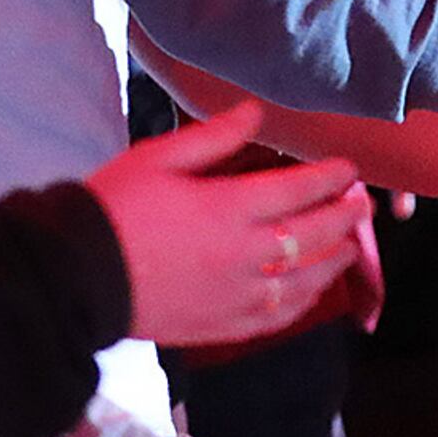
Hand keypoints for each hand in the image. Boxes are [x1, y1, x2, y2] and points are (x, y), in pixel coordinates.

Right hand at [86, 119, 366, 347]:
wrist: (75, 275)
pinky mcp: (223, 325)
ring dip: (334, 259)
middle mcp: (244, 254)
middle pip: (314, 233)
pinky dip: (304, 301)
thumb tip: (256, 111)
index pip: (300, 189)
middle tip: (362, 203)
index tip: (349, 168)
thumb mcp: (158, 158)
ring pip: (306, 279)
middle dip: (345, 216)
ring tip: (349, 244)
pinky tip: (312, 290)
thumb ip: (214, 137)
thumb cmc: (113, 208)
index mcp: (229, 208)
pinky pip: (278, 315)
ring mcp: (237, 294)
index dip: (331, 177)